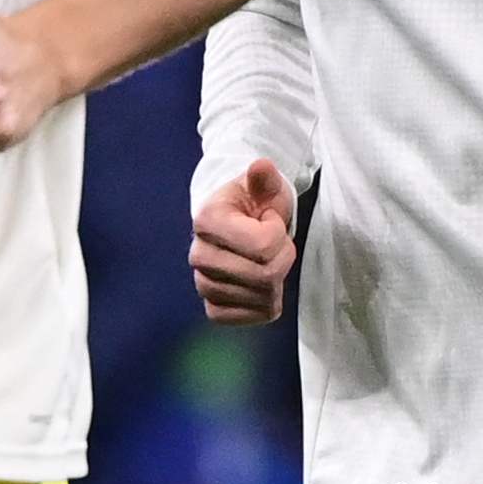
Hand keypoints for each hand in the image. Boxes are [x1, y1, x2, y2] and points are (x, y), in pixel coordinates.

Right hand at [190, 155, 299, 325]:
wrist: (238, 225)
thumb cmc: (254, 203)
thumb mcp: (263, 185)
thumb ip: (265, 177)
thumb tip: (261, 166)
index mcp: (206, 220)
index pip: (263, 246)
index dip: (279, 234)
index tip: (269, 221)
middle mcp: (199, 256)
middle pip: (266, 276)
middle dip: (283, 258)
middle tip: (275, 244)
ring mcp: (203, 285)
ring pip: (264, 297)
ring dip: (278, 280)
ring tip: (266, 259)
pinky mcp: (214, 309)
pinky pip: (254, 317)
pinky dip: (268, 303)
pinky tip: (262, 283)